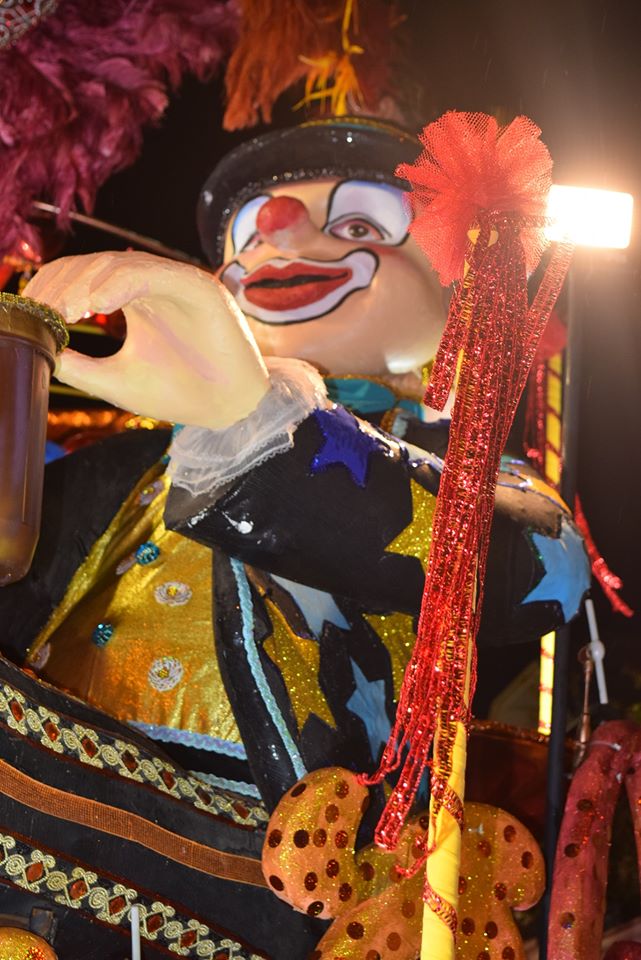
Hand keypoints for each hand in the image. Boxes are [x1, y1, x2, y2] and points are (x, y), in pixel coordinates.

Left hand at [24, 251, 269, 428]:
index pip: (80, 277)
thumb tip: (37, 351)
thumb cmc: (179, 393)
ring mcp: (174, 281)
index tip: (30, 312)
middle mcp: (150, 283)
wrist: (228, 410)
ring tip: (66, 312)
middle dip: (62, 285)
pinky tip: (98, 306)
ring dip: (86, 284)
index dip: (51, 288)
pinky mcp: (197, 287)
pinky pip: (153, 273)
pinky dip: (121, 284)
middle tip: (44, 312)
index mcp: (131, 298)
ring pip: (118, 264)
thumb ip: (78, 365)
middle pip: (92, 265)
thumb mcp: (114, 379)